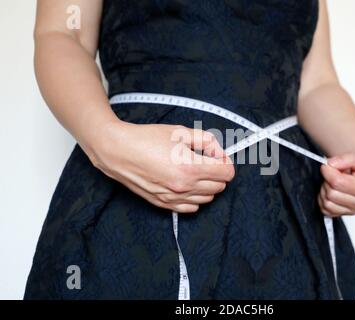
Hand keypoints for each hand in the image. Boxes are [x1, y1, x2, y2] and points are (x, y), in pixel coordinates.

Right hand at [87, 120, 234, 213]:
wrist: (118, 151)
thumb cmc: (146, 138)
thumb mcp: (180, 131)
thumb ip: (206, 140)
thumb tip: (220, 151)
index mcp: (190, 167)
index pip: (226, 173)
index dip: (226, 162)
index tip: (219, 156)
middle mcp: (184, 186)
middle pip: (219, 186)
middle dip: (218, 173)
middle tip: (207, 161)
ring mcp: (174, 198)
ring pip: (207, 198)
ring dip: (207, 185)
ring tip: (195, 171)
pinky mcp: (164, 204)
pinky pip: (191, 208)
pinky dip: (195, 198)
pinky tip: (187, 184)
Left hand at [318, 152, 354, 216]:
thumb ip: (345, 159)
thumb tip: (330, 164)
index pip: (337, 182)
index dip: (328, 172)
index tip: (327, 165)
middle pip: (331, 193)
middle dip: (327, 181)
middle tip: (333, 173)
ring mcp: (353, 210)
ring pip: (326, 203)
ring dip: (324, 191)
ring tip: (333, 182)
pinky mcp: (346, 214)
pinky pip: (326, 210)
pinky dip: (324, 200)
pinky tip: (332, 191)